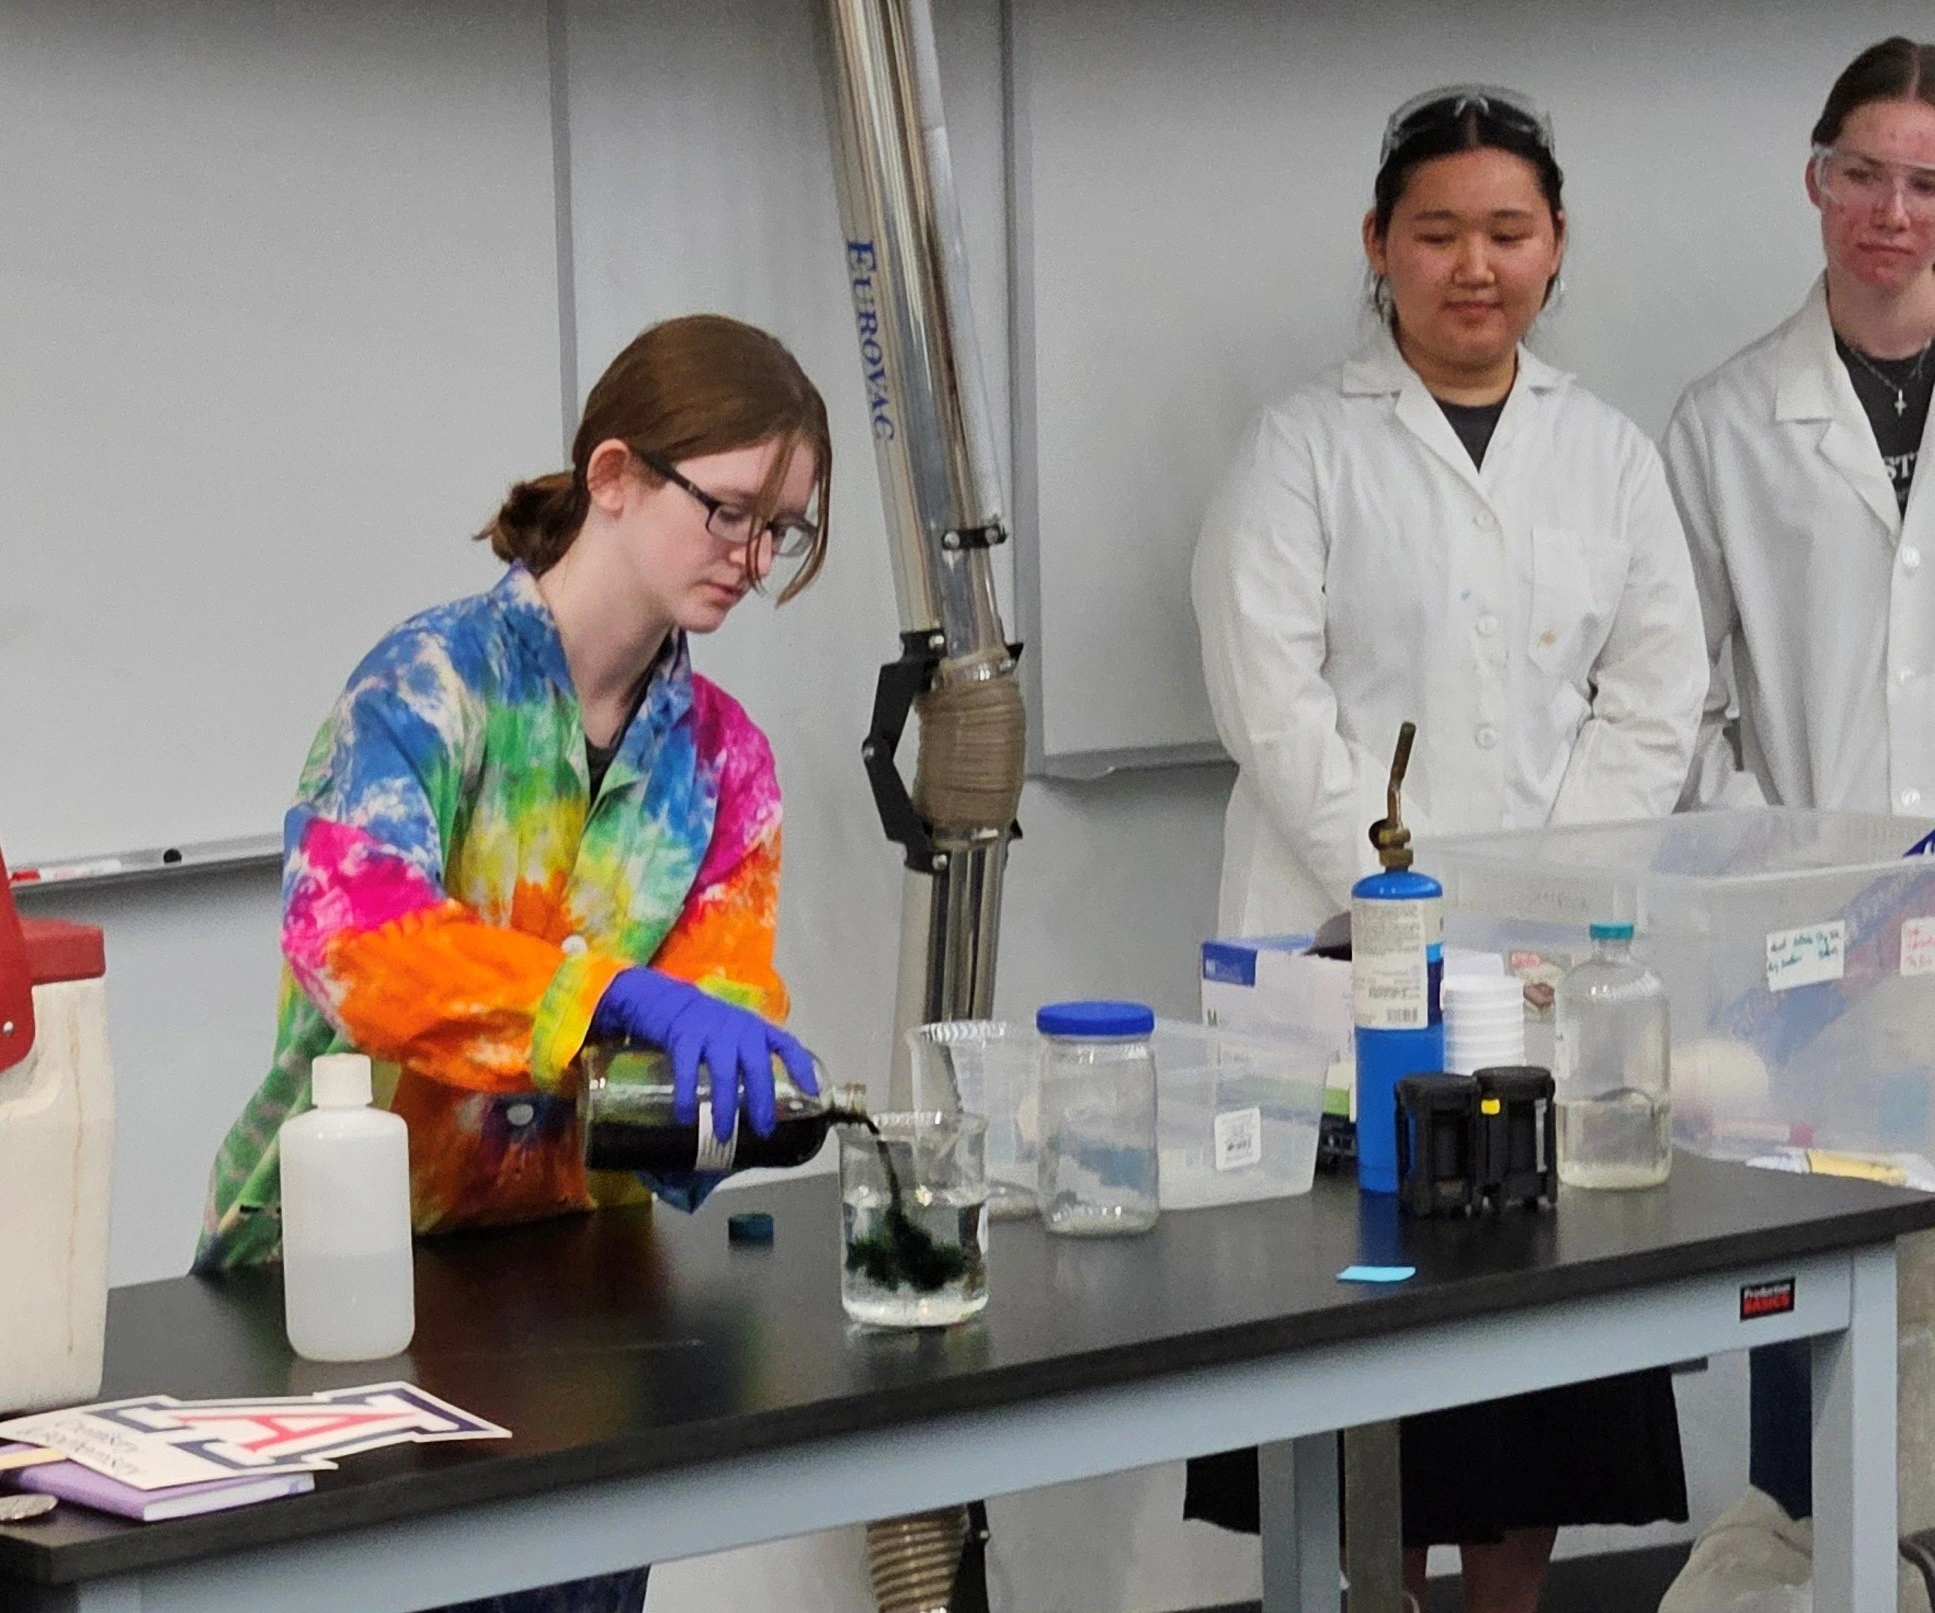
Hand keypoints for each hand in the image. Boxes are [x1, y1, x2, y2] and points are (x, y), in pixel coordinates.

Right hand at [590, 968, 817, 1140]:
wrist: (664, 998)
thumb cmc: (703, 1024)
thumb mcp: (733, 1034)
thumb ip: (745, 1057)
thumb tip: (755, 1102)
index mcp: (754, 1029)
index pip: (786, 1045)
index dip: (801, 1068)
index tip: (811, 1093)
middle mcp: (739, 1028)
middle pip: (757, 1067)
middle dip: (762, 1101)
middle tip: (763, 1130)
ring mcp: (712, 1031)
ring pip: (725, 1073)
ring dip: (726, 1106)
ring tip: (724, 1133)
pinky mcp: (684, 1035)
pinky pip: (687, 1069)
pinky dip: (687, 1095)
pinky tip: (685, 1116)